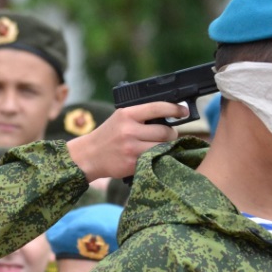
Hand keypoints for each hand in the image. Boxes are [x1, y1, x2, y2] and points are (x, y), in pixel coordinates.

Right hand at [66, 102, 185, 180]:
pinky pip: (155, 159)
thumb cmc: (109, 135)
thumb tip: (169, 115)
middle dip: (171, 133)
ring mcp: (131, 148)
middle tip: (168, 134)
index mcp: (127, 114)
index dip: (175, 109)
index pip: (158, 107)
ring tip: (160, 145)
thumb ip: (141, 115)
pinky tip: (153, 156)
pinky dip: (158, 158)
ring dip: (166, 147)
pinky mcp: (132, 163)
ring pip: (162, 146)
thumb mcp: (121, 118)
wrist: (88, 155)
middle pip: (165, 131)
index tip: (183, 112)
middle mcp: (129, 130)